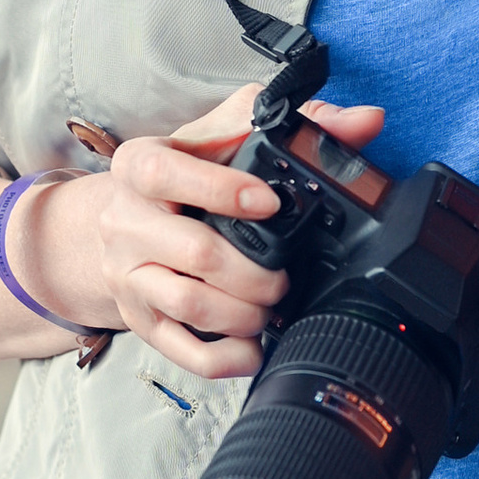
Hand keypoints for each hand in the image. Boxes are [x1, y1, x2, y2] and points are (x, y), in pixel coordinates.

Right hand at [15, 81, 385, 382]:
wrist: (115, 220)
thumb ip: (293, 122)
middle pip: (193, 253)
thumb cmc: (179, 175)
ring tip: (270, 305)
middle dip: (255, 271)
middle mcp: (125, 222)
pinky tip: (252, 345)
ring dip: (245, 313)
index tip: (269, 203)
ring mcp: (128, 276)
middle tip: (283, 275)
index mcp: (139, 166)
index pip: (164, 175)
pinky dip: (225, 357)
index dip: (221, 190)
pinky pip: (181, 350)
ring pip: (189, 305)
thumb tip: (363, 121)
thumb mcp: (222, 135)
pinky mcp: (138, 320)